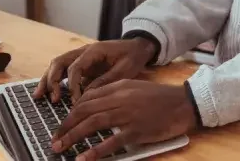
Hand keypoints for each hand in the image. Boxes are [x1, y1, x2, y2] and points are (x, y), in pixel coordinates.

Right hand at [33, 39, 156, 102]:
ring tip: (39, 96)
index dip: (72, 85)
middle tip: (52, 98)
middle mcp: (83, 52)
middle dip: (52, 80)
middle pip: (60, 62)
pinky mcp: (81, 64)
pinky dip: (54, 80)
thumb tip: (87, 95)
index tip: (75, 101)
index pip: (75, 68)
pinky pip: (63, 70)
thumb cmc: (133, 56)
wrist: (138, 47)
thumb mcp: (125, 69)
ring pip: (57, 65)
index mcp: (94, 51)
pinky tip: (48, 93)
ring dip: (47, 80)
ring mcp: (81, 57)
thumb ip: (106, 80)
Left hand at [52, 80, 197, 159]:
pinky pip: (112, 141)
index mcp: (120, 87)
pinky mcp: (137, 130)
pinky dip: (95, 151)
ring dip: (72, 136)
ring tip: (59, 147)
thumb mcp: (136, 88)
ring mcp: (128, 115)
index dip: (71, 112)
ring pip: (93, 123)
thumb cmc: (161, 97)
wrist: (184, 103)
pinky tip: (82, 158)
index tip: (62, 124)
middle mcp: (121, 98)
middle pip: (85, 110)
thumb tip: (94, 105)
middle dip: (65, 125)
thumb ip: (116, 94)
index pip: (87, 97)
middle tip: (54, 138)